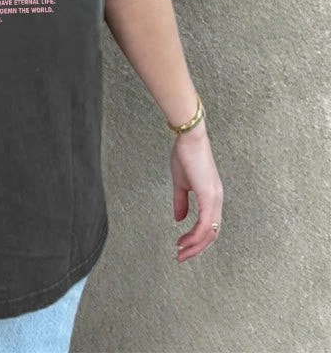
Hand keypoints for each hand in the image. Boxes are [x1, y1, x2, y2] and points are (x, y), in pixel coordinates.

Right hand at [170, 123, 223, 261]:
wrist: (189, 139)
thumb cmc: (185, 155)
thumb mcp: (180, 182)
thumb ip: (180, 202)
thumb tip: (179, 219)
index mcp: (211, 197)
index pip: (209, 226)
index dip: (196, 239)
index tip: (181, 246)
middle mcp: (217, 201)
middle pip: (212, 235)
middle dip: (196, 249)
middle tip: (181, 257)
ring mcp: (214, 200)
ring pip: (209, 233)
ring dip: (194, 246)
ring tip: (180, 252)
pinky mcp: (209, 197)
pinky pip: (205, 224)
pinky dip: (194, 236)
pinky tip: (184, 240)